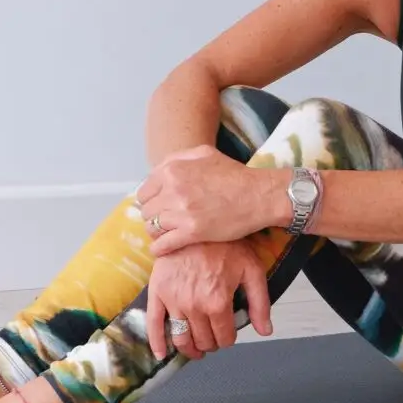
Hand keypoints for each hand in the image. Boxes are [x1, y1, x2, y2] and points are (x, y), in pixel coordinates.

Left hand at [137, 145, 283, 254]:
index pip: (144, 192)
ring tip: (168, 233)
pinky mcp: (192, 232)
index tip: (160, 206)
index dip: (151, 200)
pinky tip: (164, 249)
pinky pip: (162, 245)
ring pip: (152, 228)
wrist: (259, 195)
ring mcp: (181, 212)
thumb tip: (158, 172)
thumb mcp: (204, 154)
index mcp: (172, 170)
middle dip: (154, 216)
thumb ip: (177, 158)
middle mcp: (173, 190)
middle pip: (146, 211)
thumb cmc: (234, 174)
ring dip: (158, 232)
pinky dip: (160, 249)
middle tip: (167, 220)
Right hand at [146, 239, 272, 361]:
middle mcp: (194, 306)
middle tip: (213, 337)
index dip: (228, 339)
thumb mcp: (252, 270)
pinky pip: (153, 324)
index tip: (228, 334)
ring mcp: (173, 300)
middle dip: (211, 343)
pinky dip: (156, 343)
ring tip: (196, 348)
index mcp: (217, 302)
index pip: (224, 337)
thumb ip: (260, 302)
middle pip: (203, 340)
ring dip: (189, 348)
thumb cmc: (227, 245)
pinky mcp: (157, 292)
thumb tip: (265, 331)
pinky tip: (160, 354)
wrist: (198, 223)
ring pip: (181, 338)